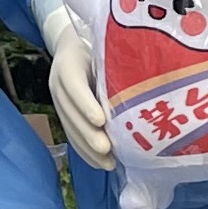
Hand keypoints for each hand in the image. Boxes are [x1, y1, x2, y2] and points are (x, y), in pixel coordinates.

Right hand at [41, 5, 113, 170]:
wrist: (73, 45)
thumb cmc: (97, 45)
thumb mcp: (104, 47)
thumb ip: (117, 62)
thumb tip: (149, 84)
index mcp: (69, 63)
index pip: (74, 84)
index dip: (85, 104)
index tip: (100, 120)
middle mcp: (58, 83)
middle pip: (70, 112)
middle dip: (88, 134)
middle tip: (106, 149)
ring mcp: (58, 100)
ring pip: (70, 127)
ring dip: (87, 149)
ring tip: (107, 163)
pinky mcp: (63, 113)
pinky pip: (71, 135)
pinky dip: (85, 151)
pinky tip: (100, 162)